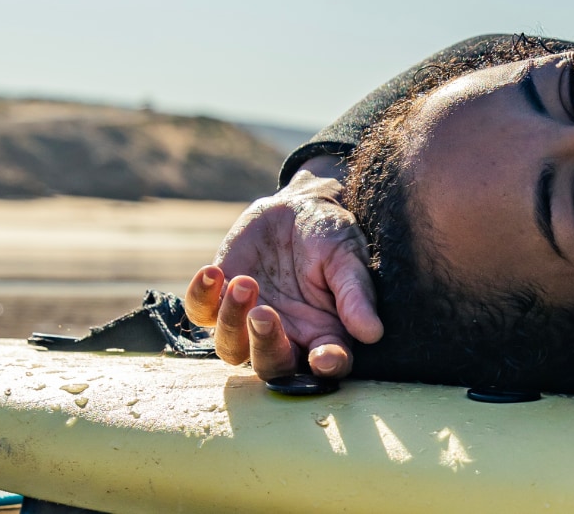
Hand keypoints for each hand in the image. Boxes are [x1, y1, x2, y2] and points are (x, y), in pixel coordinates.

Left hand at [183, 166, 382, 378]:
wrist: (298, 205)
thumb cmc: (330, 234)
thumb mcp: (347, 255)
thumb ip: (355, 293)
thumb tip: (372, 332)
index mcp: (324, 332)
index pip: (327, 365)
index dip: (326, 367)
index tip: (324, 357)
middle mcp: (286, 336)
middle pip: (271, 367)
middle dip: (266, 347)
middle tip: (265, 314)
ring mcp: (248, 321)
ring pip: (231, 348)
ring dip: (233, 321)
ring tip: (244, 281)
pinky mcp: (221, 298)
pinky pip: (201, 312)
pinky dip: (201, 297)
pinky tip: (212, 272)